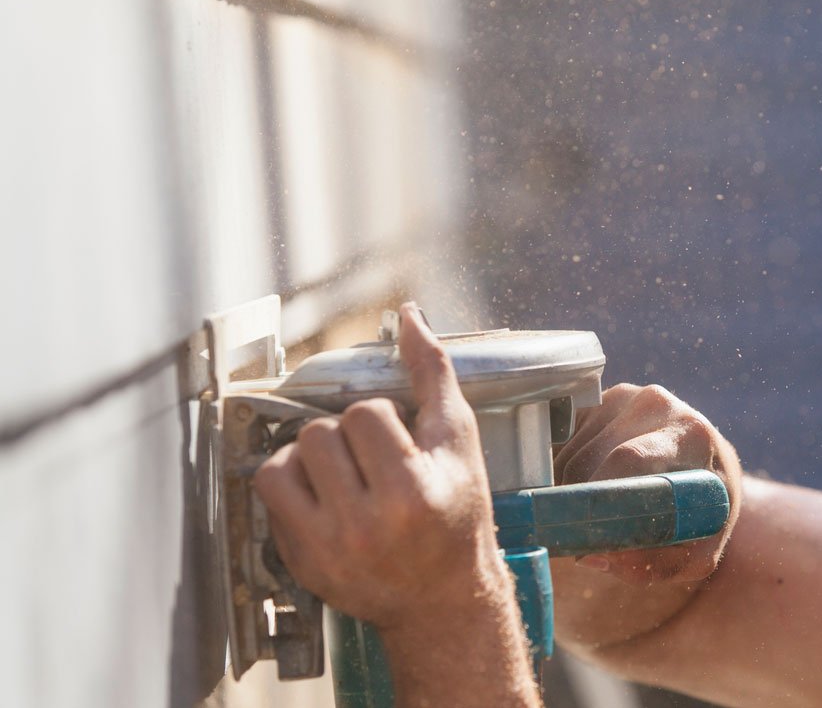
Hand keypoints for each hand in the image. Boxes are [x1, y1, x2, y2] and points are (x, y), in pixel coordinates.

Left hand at [252, 303, 506, 630]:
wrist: (443, 599)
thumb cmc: (457, 516)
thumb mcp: (459, 444)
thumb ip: (434, 375)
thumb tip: (410, 315)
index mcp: (411, 492)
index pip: (364, 415)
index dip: (382, 421)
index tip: (401, 445)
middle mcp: (365, 525)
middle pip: (320, 434)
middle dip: (345, 438)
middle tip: (373, 463)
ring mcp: (327, 547)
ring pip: (284, 462)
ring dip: (311, 459)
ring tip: (344, 477)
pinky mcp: (301, 562)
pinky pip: (269, 496)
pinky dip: (291, 486)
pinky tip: (324, 498)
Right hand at [554, 383, 742, 584]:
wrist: (707, 474)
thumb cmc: (702, 516)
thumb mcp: (696, 554)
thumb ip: (653, 563)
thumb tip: (594, 556)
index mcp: (691, 434)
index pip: (630, 459)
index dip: (599, 499)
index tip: (584, 536)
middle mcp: (656, 404)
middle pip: (589, 461)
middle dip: (582, 507)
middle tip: (588, 540)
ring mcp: (623, 397)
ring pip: (569, 458)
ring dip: (571, 496)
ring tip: (603, 513)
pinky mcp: (596, 401)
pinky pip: (561, 447)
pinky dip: (564, 478)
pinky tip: (592, 490)